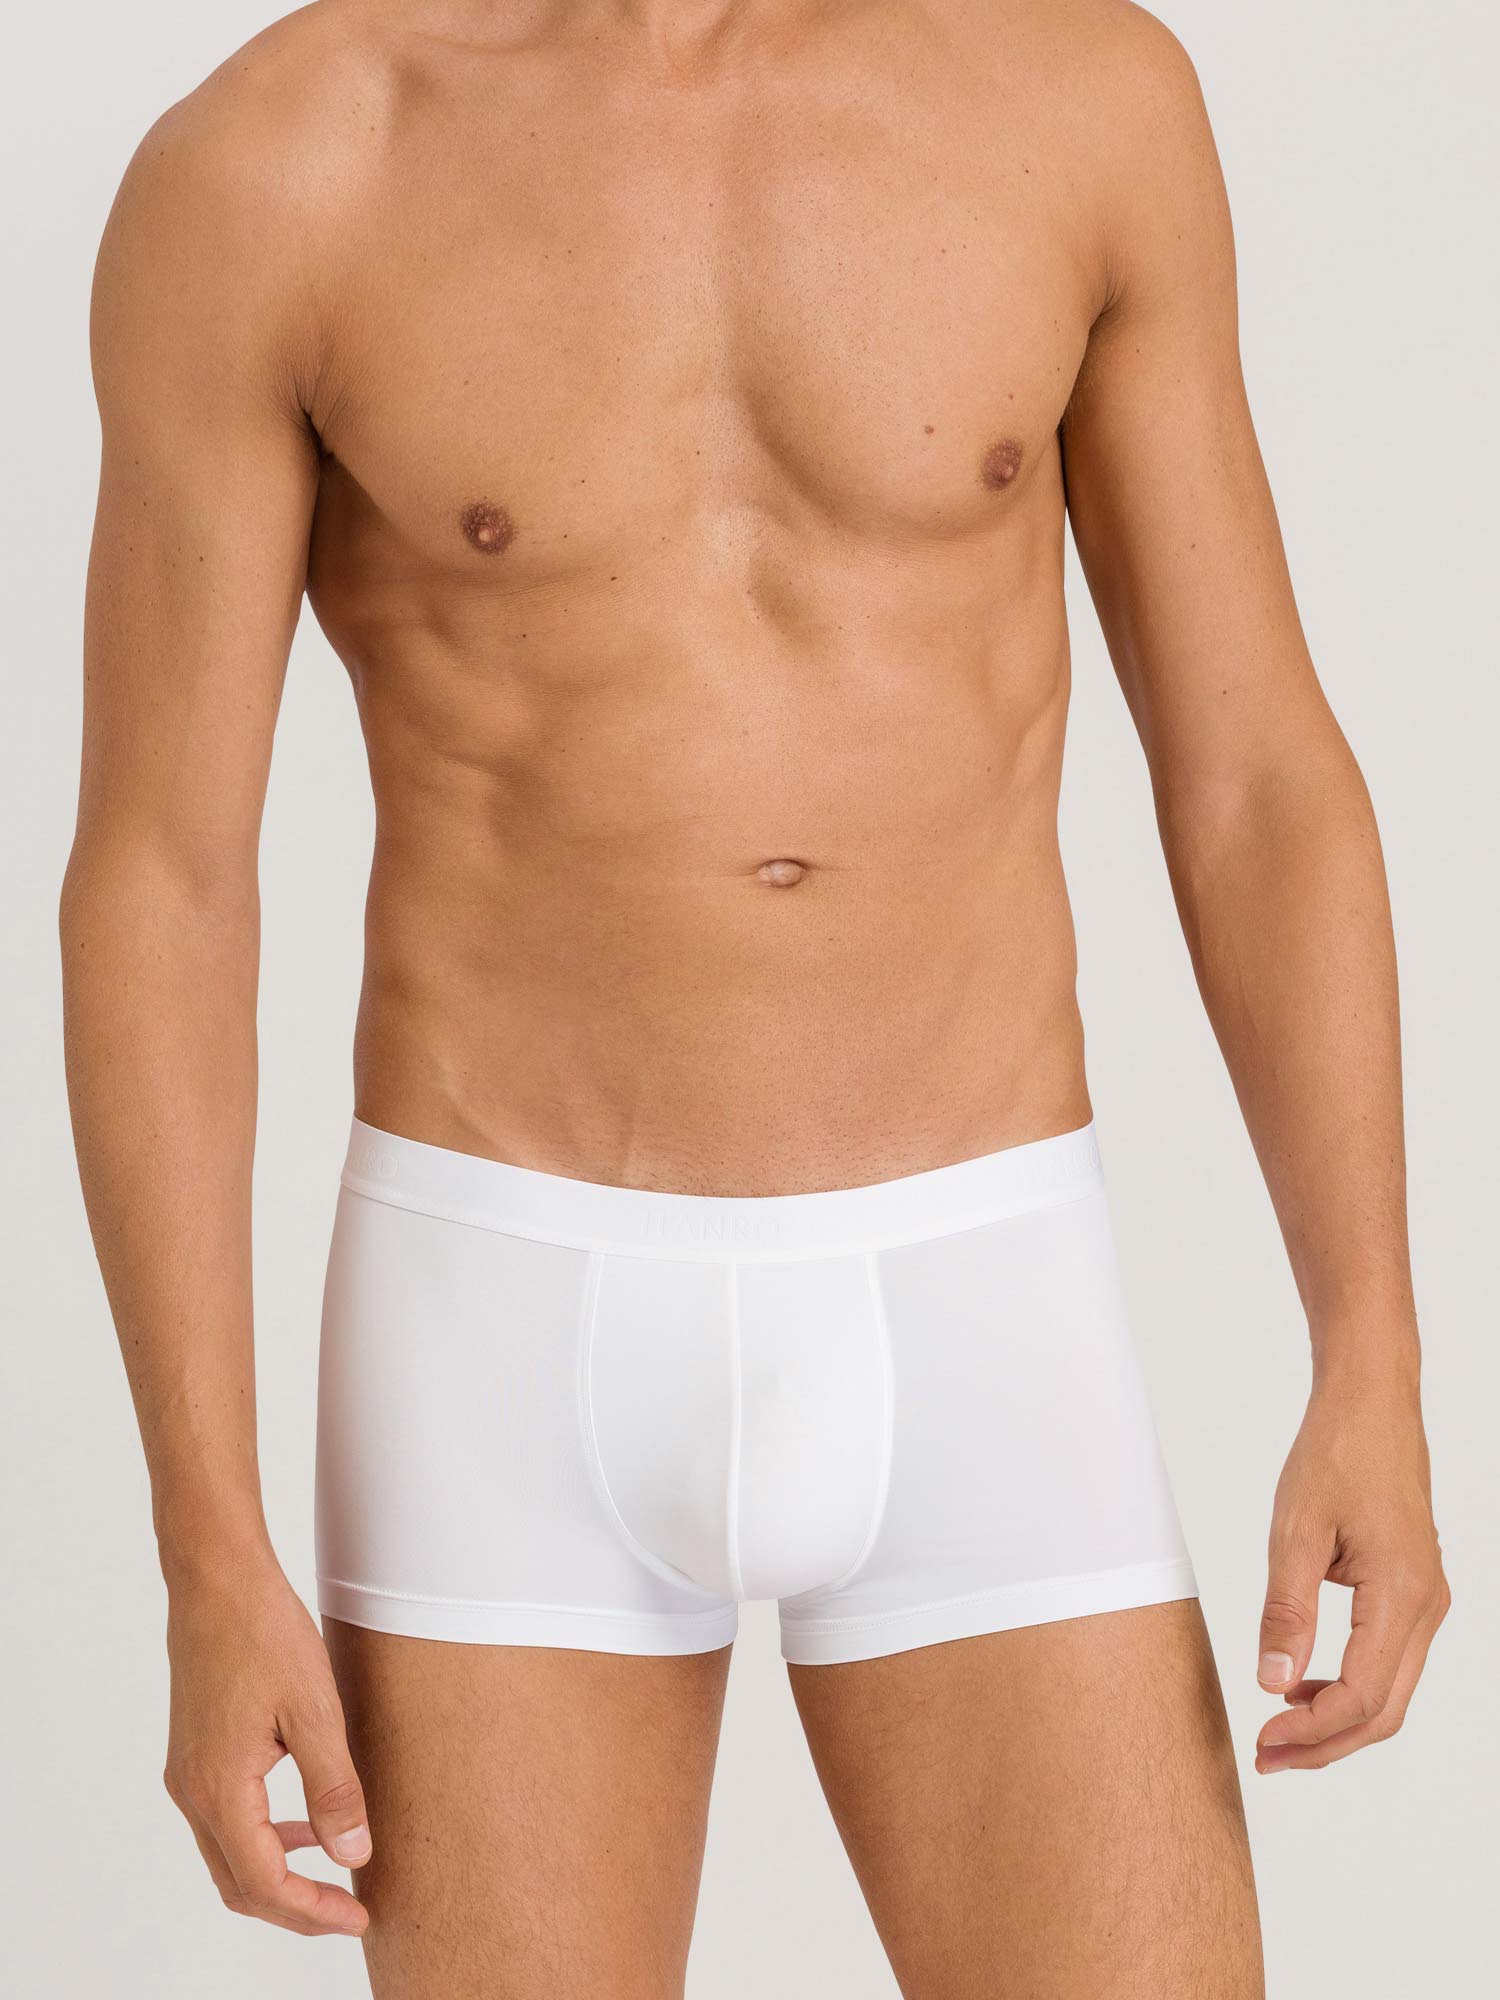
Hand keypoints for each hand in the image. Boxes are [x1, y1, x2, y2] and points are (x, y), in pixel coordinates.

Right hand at [162, 1556, 371, 1934]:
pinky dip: (263, 1837)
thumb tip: (352, 1856)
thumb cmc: (266, 1635)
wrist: (217, 1581)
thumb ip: (334, 1789)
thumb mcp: (316, 1712)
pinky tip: (303, 1821)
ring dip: (278, 1873)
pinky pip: (225, 1820)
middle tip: (348, 1912)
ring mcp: (187, 1774)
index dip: (312, 1911)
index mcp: (220, 1789)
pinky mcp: (193, 1755)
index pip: (264, 1884)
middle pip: (239, 1884)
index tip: (358, 1918)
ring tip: (335, 1872)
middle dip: (295, 1907)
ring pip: (229, 1855)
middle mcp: (192, 1792)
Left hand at [1255, 1372, 1448, 1771]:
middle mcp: (1426, 1606)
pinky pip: (1389, 1661)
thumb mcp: (1295, 1530)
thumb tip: (1273, 1682)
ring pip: (1390, 1691)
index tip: (1263, 1737)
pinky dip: (1350, 1686)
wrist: (1372, 1404)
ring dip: (1336, 1720)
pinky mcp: (1414, 1592)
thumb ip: (1286, 1610)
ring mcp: (1426, 1601)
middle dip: (1325, 1744)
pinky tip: (1304, 1683)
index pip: (1362, 1696)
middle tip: (1267, 1757)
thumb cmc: (1336, 1454)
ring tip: (1278, 1729)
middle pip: (1384, 1711)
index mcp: (1401, 1594)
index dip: (1312, 1729)